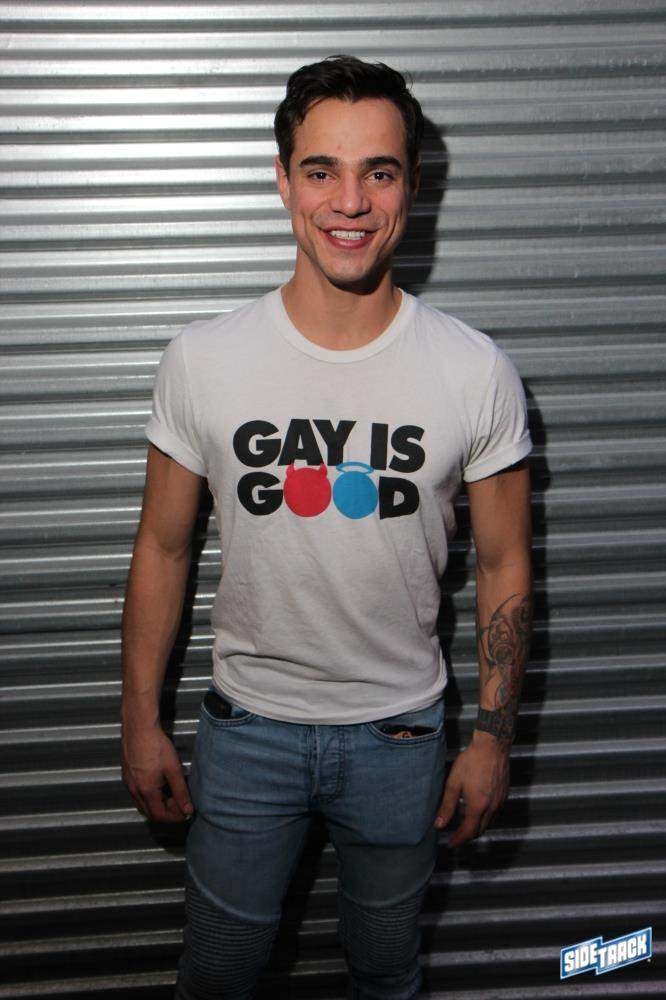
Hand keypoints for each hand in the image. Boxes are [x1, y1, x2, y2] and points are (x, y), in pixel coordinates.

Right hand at [121, 717, 193, 822]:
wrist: (139, 728)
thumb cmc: (155, 745)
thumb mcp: (173, 769)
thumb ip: (181, 792)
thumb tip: (188, 810)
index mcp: (146, 791)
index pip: (160, 816)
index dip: (174, 818)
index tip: (186, 812)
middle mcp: (134, 790)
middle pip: (150, 812)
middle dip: (167, 812)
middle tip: (181, 803)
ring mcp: (129, 783)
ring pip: (143, 804)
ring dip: (158, 804)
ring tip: (173, 792)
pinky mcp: (127, 775)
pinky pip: (138, 793)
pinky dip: (150, 795)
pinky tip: (160, 784)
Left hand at [433, 730, 509, 847]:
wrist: (492, 746)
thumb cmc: (471, 761)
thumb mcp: (454, 783)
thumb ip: (446, 806)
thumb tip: (439, 824)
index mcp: (478, 806)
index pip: (468, 832)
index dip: (458, 840)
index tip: (450, 843)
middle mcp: (491, 807)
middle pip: (480, 830)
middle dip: (468, 836)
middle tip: (456, 836)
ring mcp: (500, 801)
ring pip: (489, 822)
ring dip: (477, 827)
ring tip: (465, 824)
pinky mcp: (504, 794)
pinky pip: (495, 812)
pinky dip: (485, 817)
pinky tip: (478, 810)